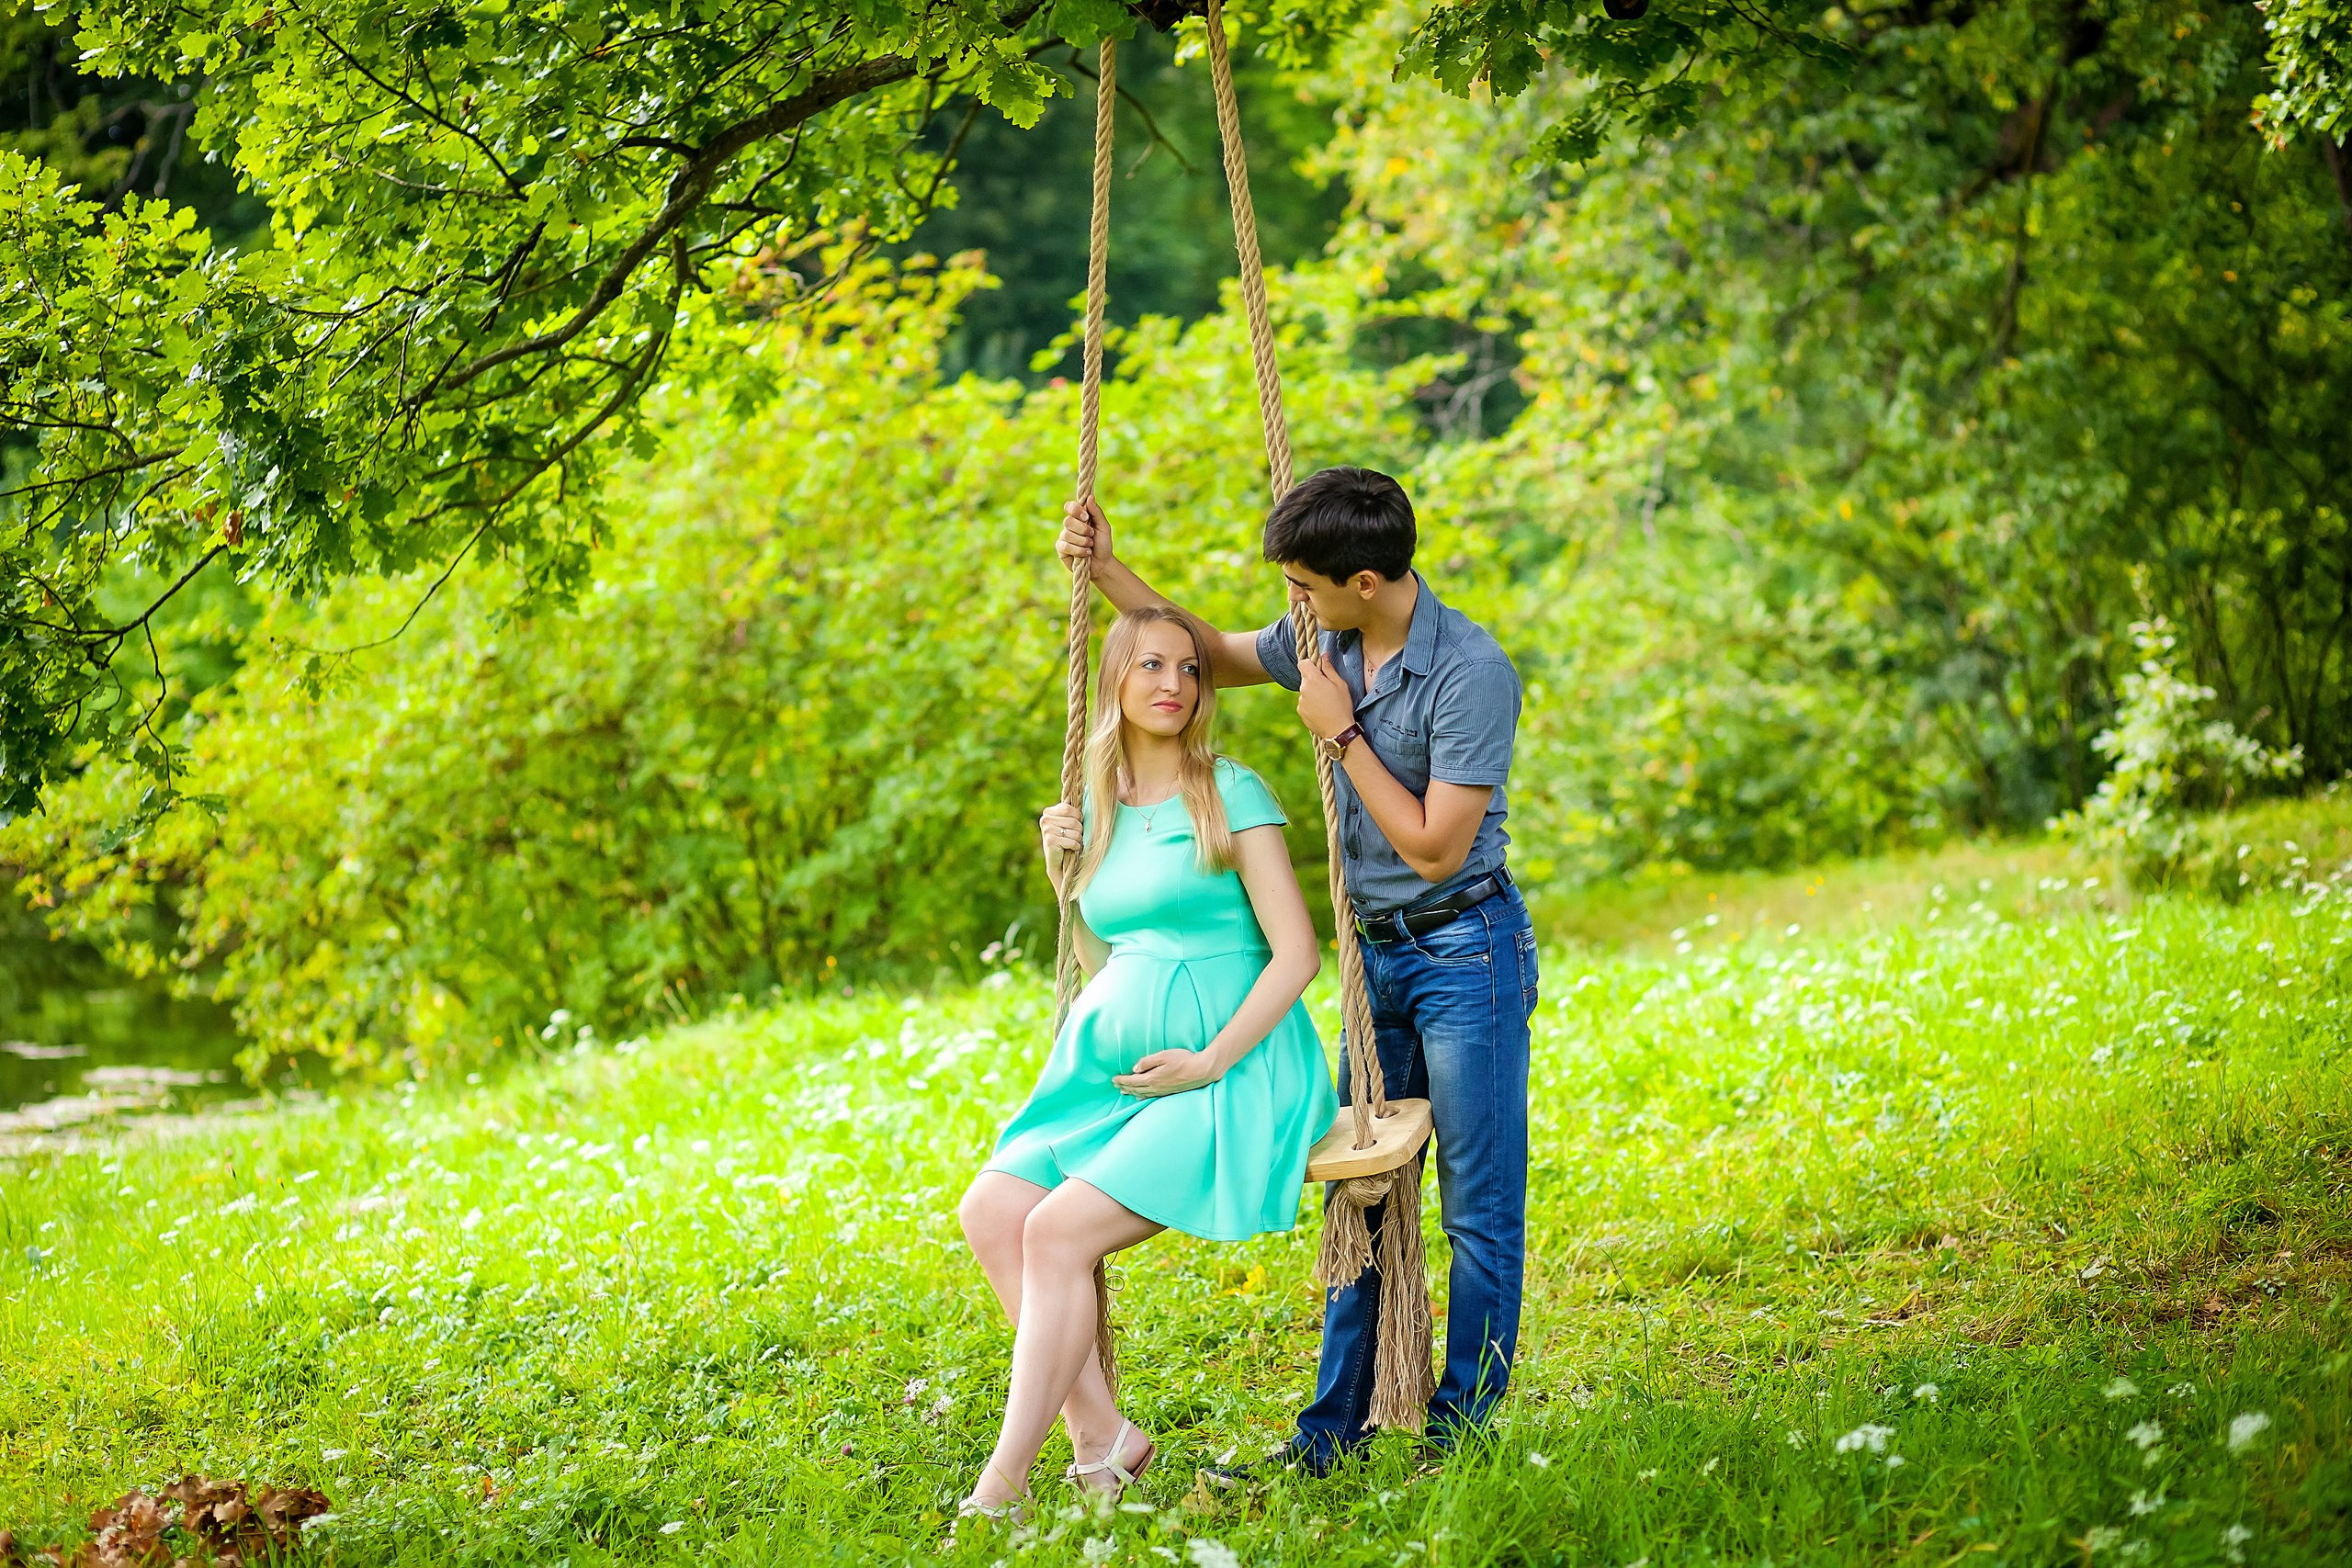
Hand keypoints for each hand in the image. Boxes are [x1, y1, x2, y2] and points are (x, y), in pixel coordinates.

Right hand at [1039, 802, 1082, 860]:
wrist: (1057, 861)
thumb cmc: (1065, 839)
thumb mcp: (1066, 823)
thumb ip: (1070, 812)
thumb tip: (1086, 790)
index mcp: (1048, 812)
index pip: (1068, 808)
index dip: (1078, 817)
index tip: (1075, 825)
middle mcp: (1045, 819)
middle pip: (1074, 821)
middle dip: (1079, 830)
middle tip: (1074, 836)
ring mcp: (1047, 830)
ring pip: (1075, 831)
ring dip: (1078, 839)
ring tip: (1072, 843)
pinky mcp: (1051, 841)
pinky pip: (1073, 841)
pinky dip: (1076, 847)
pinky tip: (1070, 849)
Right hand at [1058, 498, 1114, 571]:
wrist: (1102, 564)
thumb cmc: (1103, 544)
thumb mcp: (1103, 526)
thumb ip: (1096, 512)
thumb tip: (1090, 497)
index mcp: (1079, 517)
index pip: (1069, 506)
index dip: (1075, 510)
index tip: (1086, 517)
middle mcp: (1069, 526)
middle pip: (1068, 521)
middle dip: (1083, 529)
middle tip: (1092, 535)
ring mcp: (1064, 537)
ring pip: (1067, 534)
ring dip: (1083, 541)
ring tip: (1090, 546)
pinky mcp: (1061, 549)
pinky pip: (1065, 546)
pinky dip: (1078, 550)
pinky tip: (1086, 553)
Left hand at [1113, 1047, 1227, 1097]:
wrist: (1201, 1071)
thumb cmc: (1183, 1060)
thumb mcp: (1163, 1055)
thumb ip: (1147, 1062)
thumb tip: (1135, 1068)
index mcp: (1152, 1078)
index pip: (1132, 1081)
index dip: (1121, 1080)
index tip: (1113, 1079)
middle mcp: (1155, 1087)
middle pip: (1135, 1089)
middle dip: (1124, 1087)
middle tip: (1115, 1085)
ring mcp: (1162, 1091)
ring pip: (1142, 1094)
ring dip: (1131, 1092)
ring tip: (1123, 1091)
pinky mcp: (1168, 1092)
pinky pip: (1150, 1096)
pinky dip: (1142, 1096)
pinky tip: (1140, 1096)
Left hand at [1297, 654, 1356, 741]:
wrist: (1338, 730)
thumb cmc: (1341, 705)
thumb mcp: (1340, 684)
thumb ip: (1329, 668)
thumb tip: (1323, 655)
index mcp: (1313, 680)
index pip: (1303, 663)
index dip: (1310, 664)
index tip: (1318, 669)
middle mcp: (1303, 689)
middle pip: (1305, 678)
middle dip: (1314, 680)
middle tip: (1327, 689)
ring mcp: (1300, 701)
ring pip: (1305, 691)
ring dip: (1312, 693)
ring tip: (1326, 702)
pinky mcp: (1300, 711)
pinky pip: (1304, 703)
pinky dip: (1311, 704)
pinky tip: (1322, 710)